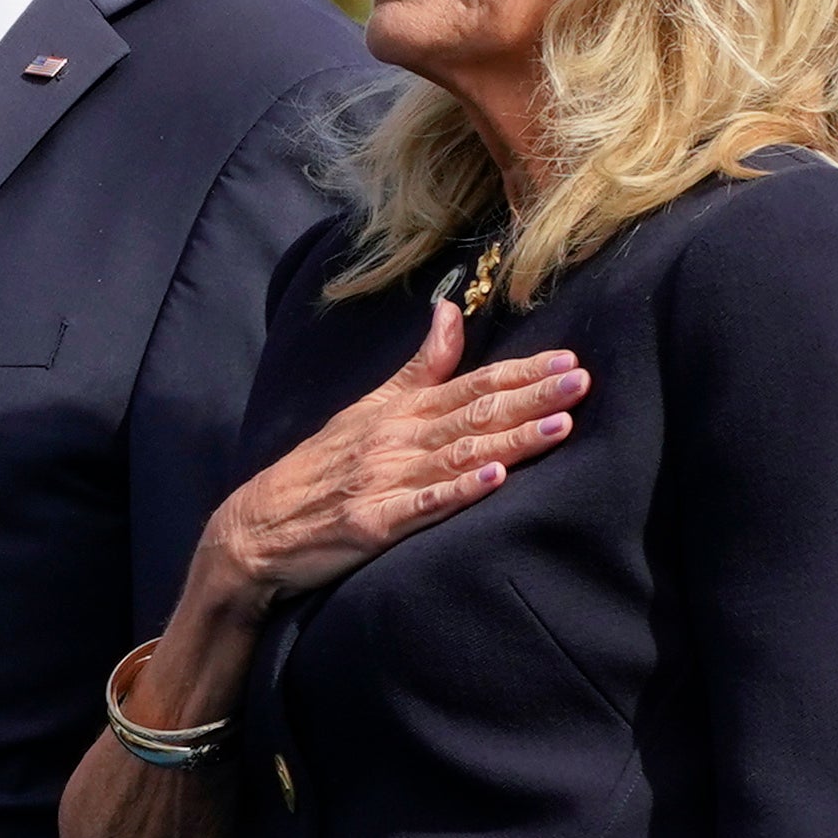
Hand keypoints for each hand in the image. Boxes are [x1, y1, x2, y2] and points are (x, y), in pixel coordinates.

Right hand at [193, 302, 581, 614]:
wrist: (257, 526)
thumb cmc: (320, 466)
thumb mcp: (368, 408)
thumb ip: (419, 366)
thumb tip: (450, 311)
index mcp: (400, 412)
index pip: (471, 385)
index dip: (522, 373)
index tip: (569, 359)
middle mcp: (397, 440)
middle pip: (475, 415)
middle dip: (532, 399)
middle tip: (581, 383)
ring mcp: (385, 481)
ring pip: (460, 455)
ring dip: (511, 439)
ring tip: (560, 425)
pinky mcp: (373, 524)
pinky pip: (423, 506)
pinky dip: (459, 491)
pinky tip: (493, 478)